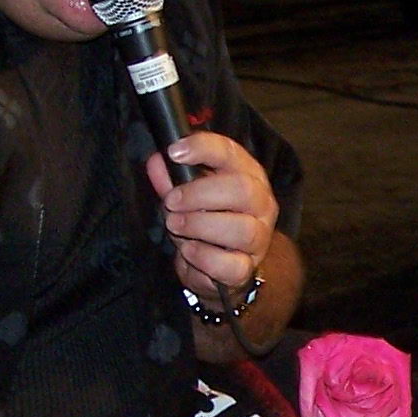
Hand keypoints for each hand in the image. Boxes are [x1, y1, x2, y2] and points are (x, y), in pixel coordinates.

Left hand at [144, 130, 277, 303]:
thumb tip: (157, 162)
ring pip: (240, 229)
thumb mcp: (187, 196)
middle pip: (242, 189)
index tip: (174, 152)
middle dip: (199, 193)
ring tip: (176, 225)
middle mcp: (261, 204)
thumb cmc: (207, 222)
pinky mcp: (247, 268)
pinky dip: (203, 257)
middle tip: (171, 202)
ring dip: (199, 225)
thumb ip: (171, 179)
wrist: (222, 268)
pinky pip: (230, 265)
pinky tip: (189, 250)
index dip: (202, 148)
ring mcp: (259, 238)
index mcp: (248, 176)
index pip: (231, 153)